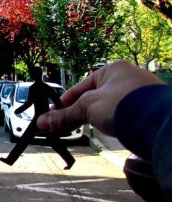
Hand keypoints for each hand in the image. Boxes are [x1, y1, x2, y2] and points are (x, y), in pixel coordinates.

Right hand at [37, 60, 164, 135]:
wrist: (159, 123)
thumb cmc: (123, 104)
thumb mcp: (88, 108)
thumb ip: (65, 115)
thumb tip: (41, 123)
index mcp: (112, 69)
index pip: (80, 86)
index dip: (64, 102)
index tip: (52, 115)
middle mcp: (127, 78)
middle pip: (94, 98)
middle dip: (78, 112)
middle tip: (63, 126)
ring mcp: (140, 95)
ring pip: (108, 107)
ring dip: (94, 119)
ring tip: (82, 130)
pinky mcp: (148, 112)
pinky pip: (122, 116)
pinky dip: (111, 123)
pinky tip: (106, 132)